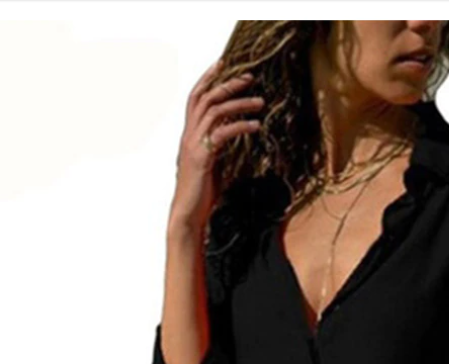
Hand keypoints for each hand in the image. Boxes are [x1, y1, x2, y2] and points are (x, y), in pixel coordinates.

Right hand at [170, 58, 265, 229]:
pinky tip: (256, 126)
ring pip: (215, 111)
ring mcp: (193, 145)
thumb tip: (237, 136)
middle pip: (206, 97)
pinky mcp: (202, 157)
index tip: (224, 64)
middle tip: (250, 77)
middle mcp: (188, 135)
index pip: (196, 98)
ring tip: (260, 102)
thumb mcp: (213, 165)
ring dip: (239, 103)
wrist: (188, 214)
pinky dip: (240, 126)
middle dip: (227, 83)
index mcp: (190, 135)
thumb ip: (221, 148)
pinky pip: (222, 133)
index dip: (208, 78)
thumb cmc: (202, 194)